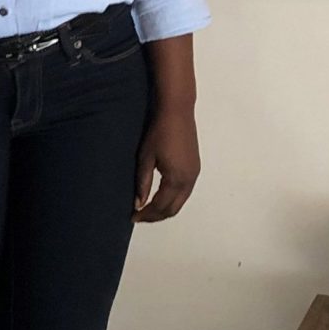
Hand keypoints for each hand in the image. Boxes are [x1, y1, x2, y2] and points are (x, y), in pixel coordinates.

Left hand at [134, 105, 200, 221]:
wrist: (177, 112)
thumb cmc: (159, 132)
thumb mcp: (146, 158)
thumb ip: (143, 183)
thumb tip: (138, 204)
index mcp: (176, 179)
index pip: (160, 206)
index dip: (146, 215)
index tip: (133, 217)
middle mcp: (189, 180)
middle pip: (173, 209)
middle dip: (156, 216)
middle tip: (139, 216)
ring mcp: (194, 174)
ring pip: (180, 202)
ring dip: (165, 209)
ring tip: (148, 209)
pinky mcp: (195, 168)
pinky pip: (185, 193)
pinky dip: (173, 200)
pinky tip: (161, 196)